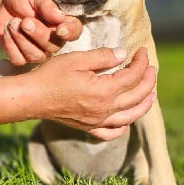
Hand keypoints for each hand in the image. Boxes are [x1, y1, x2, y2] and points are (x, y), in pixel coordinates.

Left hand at [0, 0, 81, 64]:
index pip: (74, 31)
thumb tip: (59, 16)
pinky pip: (19, 59)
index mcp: (63, 23)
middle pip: (54, 46)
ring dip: (22, 39)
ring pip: (36, 56)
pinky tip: (6, 31)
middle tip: (25, 21)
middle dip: (39, 34)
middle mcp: (54, 40)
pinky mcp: (22, 58)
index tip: (60, 29)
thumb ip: (46, 5)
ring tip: (12, 22)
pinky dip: (10, 45)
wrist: (0, 4)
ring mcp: (39, 51)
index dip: (69, 32)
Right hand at [27, 47, 155, 139]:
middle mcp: (104, 109)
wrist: (32, 98)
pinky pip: (111, 133)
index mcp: (103, 91)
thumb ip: (102, 57)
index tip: (142, 51)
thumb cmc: (51, 76)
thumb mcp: (77, 60)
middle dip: (148, 80)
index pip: (133, 76)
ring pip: (130, 116)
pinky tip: (126, 121)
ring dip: (144, 104)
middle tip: (151, 68)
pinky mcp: (88, 127)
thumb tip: (122, 54)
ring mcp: (97, 121)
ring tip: (151, 94)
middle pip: (137, 96)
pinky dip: (123, 127)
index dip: (141, 62)